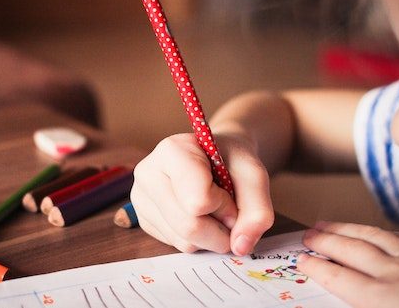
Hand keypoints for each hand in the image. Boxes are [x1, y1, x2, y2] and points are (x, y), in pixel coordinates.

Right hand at [130, 133, 273, 254]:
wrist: (214, 157)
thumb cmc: (231, 160)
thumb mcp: (254, 175)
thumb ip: (257, 210)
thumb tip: (240, 247)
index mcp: (171, 151)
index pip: (198, 201)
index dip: (224, 205)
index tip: (229, 191)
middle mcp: (148, 173)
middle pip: (189, 226)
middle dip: (220, 228)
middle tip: (228, 210)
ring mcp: (141, 198)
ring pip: (183, 241)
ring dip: (211, 236)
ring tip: (213, 210)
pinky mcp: (143, 219)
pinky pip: (176, 245)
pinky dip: (197, 239)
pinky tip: (198, 216)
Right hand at [297, 221, 398, 307]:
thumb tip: (353, 300)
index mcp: (384, 300)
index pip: (339, 278)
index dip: (317, 267)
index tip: (302, 259)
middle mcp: (397, 273)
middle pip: (351, 250)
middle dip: (325, 241)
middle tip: (307, 235)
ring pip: (375, 236)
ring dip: (347, 229)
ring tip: (329, 223)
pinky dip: (386, 232)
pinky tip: (381, 231)